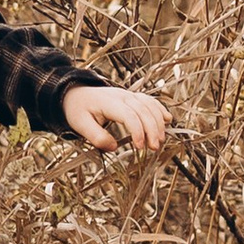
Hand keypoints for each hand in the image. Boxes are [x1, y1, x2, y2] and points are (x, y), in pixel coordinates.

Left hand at [62, 83, 181, 154]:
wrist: (75, 95)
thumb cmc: (78, 111)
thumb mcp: (80, 125)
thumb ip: (95, 136)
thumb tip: (113, 148)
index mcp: (108, 102)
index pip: (129, 114)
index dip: (137, 130)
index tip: (139, 147)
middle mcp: (121, 96)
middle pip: (143, 110)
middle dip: (152, 129)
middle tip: (153, 148)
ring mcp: (128, 95)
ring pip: (149, 104)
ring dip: (158, 122)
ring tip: (159, 141)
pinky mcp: (132, 97)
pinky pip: (149, 100)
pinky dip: (159, 109)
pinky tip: (167, 120)